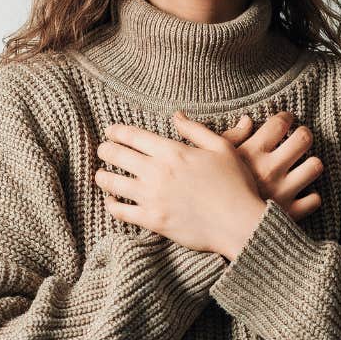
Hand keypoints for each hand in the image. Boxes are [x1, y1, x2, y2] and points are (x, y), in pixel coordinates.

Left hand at [95, 111, 266, 258]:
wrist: (240, 224)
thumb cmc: (235, 184)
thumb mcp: (221, 148)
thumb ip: (195, 130)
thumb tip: (176, 115)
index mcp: (172, 151)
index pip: (133, 136)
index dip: (116, 132)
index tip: (110, 131)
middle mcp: (157, 172)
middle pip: (116, 155)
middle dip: (105, 150)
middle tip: (102, 150)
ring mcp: (152, 197)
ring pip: (112, 183)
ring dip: (102, 177)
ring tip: (100, 175)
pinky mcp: (152, 221)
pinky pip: (121, 212)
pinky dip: (111, 205)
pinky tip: (111, 202)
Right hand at [220, 110, 323, 221]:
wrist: (214, 229)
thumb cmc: (210, 191)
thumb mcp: (212, 159)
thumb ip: (231, 137)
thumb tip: (247, 120)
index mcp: (252, 152)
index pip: (281, 122)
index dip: (286, 118)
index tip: (285, 122)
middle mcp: (270, 169)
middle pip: (304, 138)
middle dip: (303, 136)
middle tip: (298, 141)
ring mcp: (282, 191)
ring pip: (314, 166)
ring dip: (310, 166)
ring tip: (302, 168)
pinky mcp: (289, 214)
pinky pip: (314, 200)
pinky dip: (309, 197)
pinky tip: (300, 195)